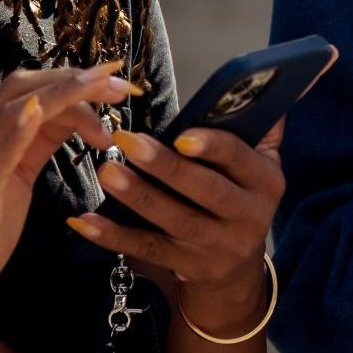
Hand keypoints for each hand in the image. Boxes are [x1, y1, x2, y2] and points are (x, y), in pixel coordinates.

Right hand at [0, 62, 130, 331]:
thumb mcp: (19, 178)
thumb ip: (39, 143)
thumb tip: (76, 114)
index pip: (31, 90)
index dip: (74, 80)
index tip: (117, 82)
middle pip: (24, 89)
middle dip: (75, 80)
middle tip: (121, 84)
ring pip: (13, 112)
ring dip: (60, 94)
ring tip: (100, 87)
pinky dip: (16, 132)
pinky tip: (37, 115)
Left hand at [69, 115, 290, 326]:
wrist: (238, 270)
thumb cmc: (242, 199)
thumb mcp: (263, 167)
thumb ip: (260, 129)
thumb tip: (260, 83)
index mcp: (266, 183)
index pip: (238, 159)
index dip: (211, 146)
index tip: (180, 135)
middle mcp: (247, 217)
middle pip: (204, 190)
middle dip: (164, 166)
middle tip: (128, 142)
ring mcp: (217, 247)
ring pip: (173, 220)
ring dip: (137, 195)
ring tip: (107, 171)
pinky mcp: (186, 266)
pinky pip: (146, 249)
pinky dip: (113, 236)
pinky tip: (86, 222)